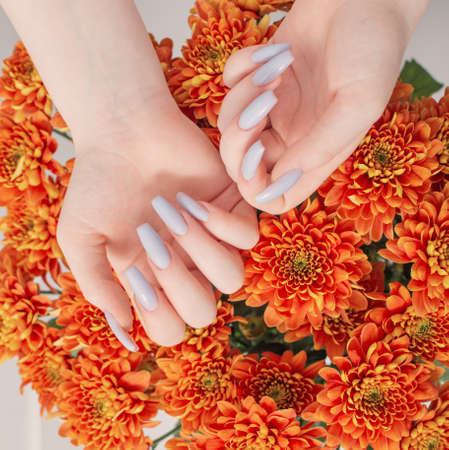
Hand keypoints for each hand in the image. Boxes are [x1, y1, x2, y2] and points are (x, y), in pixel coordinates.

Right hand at [56, 97, 257, 347]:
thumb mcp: (79, 237)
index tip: (135, 273)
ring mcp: (211, 239)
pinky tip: (192, 200)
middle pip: (203, 312)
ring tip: (174, 215)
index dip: (156, 314)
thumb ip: (97, 285)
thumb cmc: (99, 183)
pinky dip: (222, 224)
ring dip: (202, 252)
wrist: (123, 131)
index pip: (168, 327)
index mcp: (152, 279)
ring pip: (232, 278)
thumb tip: (124, 327)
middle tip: (154, 243)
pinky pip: (248, 237)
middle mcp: (185, 265)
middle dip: (179, 285)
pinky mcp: (233, 209)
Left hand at [217, 0, 427, 213]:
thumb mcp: (358, 104)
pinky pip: (228, 85)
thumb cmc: (374, 48)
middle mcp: (291, 136)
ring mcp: (272, 109)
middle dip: (239, 137)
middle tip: (263, 102)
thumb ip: (320, 147)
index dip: (257, 188)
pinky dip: (240, 66)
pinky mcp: (258, 79)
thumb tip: (281, 179)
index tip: (257, 153)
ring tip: (276, 66)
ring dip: (243, 93)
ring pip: (229, 123)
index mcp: (315, 154)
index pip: (275, 196)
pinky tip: (272, 51)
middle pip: (241, 165)